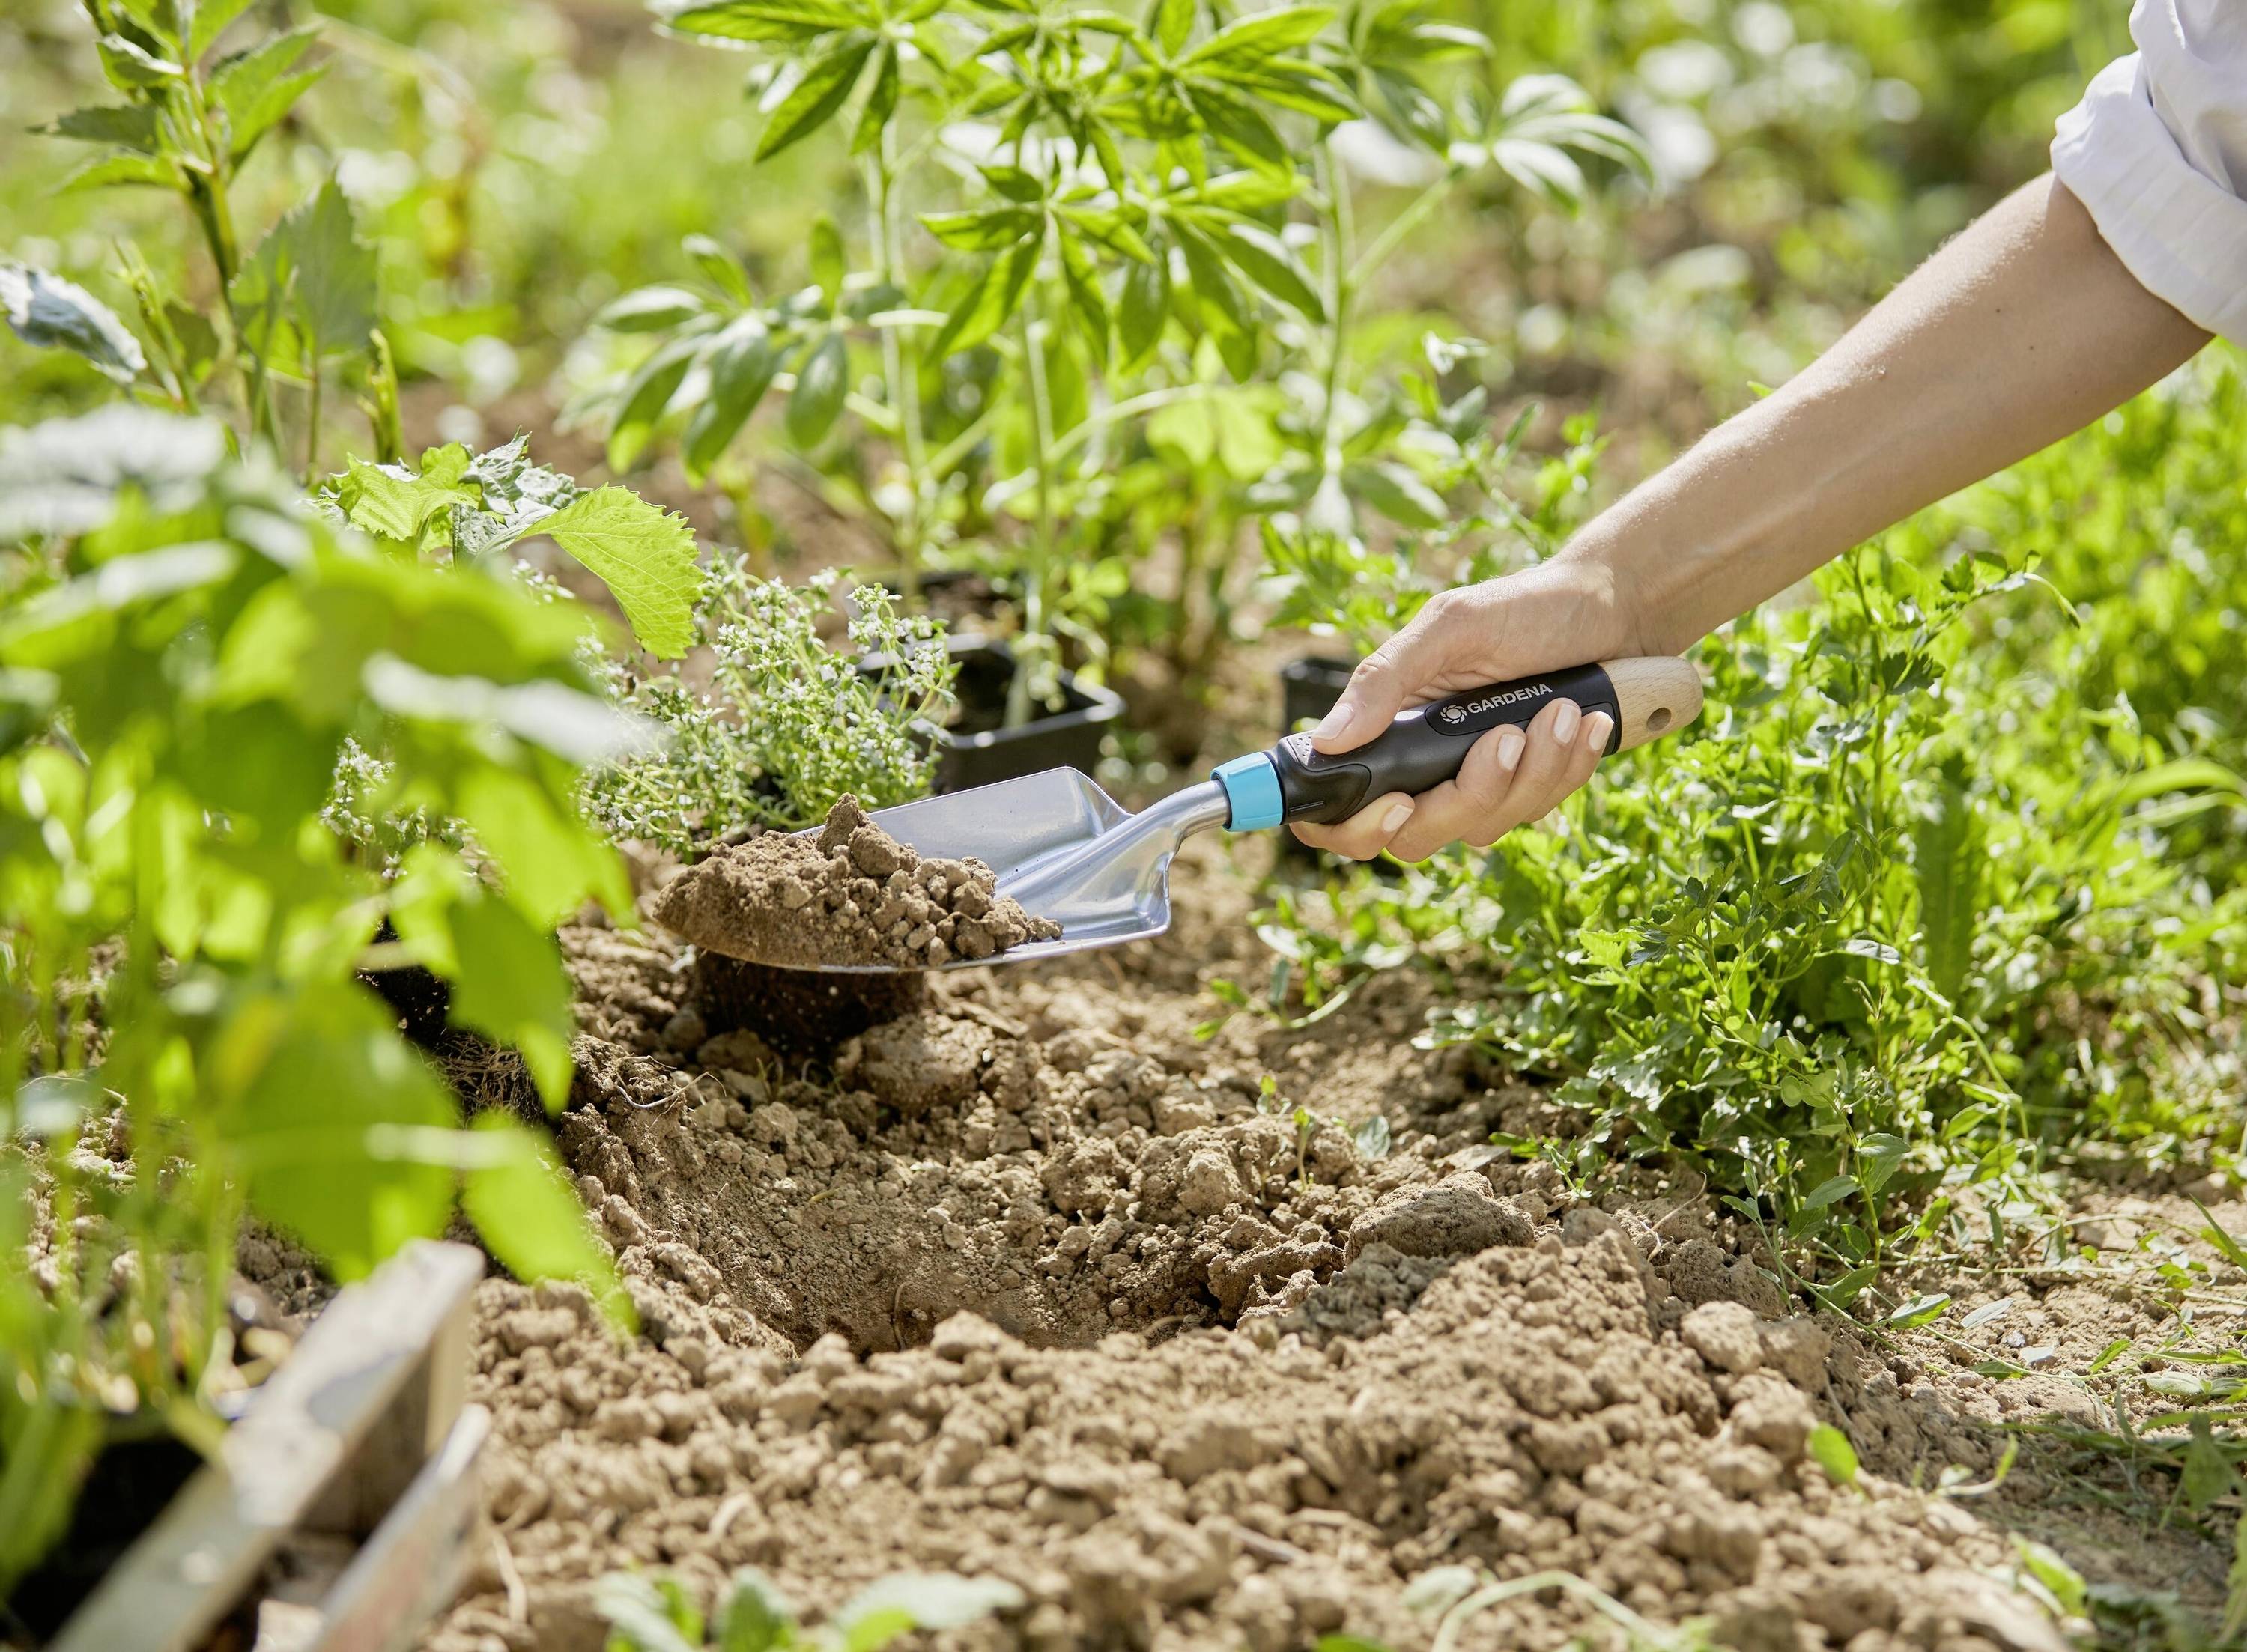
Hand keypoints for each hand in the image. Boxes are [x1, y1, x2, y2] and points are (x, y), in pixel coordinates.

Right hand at [1289, 556, 1643, 861]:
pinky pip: (1537, 811)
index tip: (1397, 803)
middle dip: (1469, 795)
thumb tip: (1327, 738)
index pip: (1339, 810)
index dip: (1353, 827)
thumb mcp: (1450, 627)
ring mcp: (1479, 786)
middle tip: (1508, 736)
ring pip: (1484, 828)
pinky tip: (1585, 723)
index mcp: (1389, 729)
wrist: (1614, 609)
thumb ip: (1385, 679)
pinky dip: (1566, 768)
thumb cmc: (1525, 607)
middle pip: (1415, 836)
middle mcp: (1425, 768)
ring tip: (1562, 710)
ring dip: (1532, 772)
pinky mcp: (1529, 791)